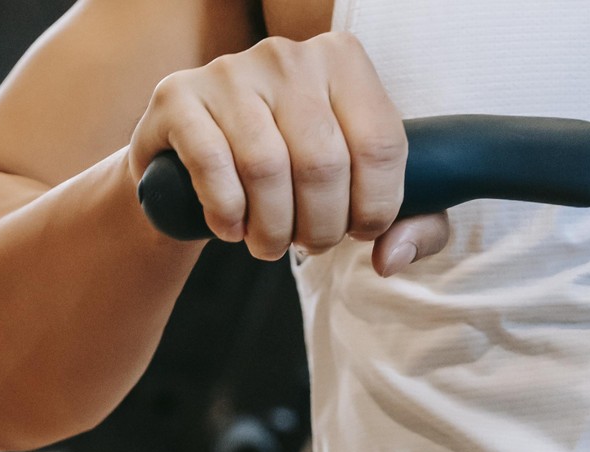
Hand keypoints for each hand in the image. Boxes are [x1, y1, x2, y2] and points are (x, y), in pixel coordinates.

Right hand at [129, 32, 448, 274]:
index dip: (375, 208)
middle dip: (321, 227)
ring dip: (271, 228)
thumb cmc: (290, 173)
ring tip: (269, 244)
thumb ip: (411, 225)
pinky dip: (226, 212)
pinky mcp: (178, 96)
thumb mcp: (359, 191)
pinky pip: (212, 165)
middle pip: (323, 162)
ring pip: (266, 168)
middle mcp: (288, 55)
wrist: (192, 156)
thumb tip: (392, 258)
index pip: (381, 144)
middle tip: (310, 244)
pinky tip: (230, 227)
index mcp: (343, 60)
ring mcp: (230, 71)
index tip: (358, 231)